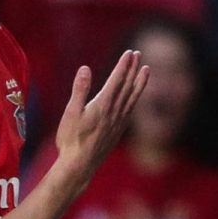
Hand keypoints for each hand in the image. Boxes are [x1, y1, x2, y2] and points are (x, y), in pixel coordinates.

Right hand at [52, 50, 148, 182]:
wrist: (80, 165)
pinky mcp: (118, 130)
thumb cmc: (71, 139)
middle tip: (138, 54)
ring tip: (146, 70)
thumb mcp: (71, 112)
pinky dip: (136, 98)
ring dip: (140, 82)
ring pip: (133, 97)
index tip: (129, 53)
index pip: (116, 80)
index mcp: (103, 105)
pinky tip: (136, 95)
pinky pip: (131, 109)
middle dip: (133, 69)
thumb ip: (80, 89)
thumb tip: (85, 68)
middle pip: (127, 86)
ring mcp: (119, 121)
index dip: (123, 65)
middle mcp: (115, 111)